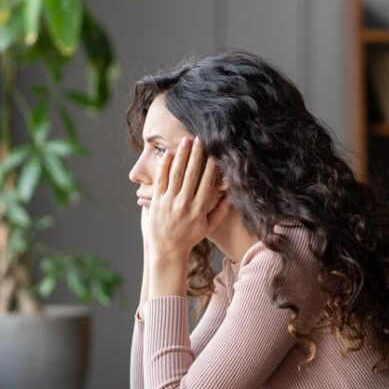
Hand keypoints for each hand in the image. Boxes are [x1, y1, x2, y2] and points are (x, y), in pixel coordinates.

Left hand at [143, 135, 230, 257]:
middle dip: (196, 155)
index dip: (211, 166)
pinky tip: (167, 154)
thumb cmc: (189, 238)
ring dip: (181, 156)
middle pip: (191, 175)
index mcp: (198, 209)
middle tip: (200, 139)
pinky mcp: (156, 202)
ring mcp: (169, 203)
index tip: (214, 153)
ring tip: (185, 141)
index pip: (206, 183)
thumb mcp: (208, 227)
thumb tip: (232, 195)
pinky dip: (164, 167)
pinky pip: (160, 181)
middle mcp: (184, 204)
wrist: (167, 250)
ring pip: (176, 175)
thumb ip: (221, 211)